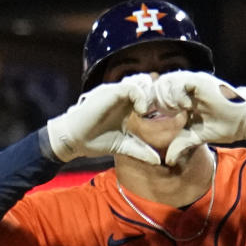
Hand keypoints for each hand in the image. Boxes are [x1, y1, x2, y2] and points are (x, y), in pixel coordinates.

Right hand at [46, 73, 160, 164]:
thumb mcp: (123, 146)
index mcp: (127, 107)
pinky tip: (140, 112)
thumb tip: (157, 161)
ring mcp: (116, 94)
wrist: (75, 140)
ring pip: (140, 84)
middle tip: (166, 109)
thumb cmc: (96, 140)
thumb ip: (140, 150)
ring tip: (148, 113)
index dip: (157, 102)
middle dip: (157, 96)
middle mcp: (122, 98)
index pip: (146, 96)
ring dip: (149, 97)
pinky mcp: (110, 93)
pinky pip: (130, 88)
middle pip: (146, 86)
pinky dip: (139, 98)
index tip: (169, 113)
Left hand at [152, 71, 245, 165]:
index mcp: (184, 98)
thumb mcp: (197, 137)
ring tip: (172, 109)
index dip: (150, 102)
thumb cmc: (225, 125)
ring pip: (168, 80)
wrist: (244, 120)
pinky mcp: (201, 82)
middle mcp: (187, 88)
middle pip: (159, 84)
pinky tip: (184, 105)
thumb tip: (168, 160)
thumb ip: (182, 143)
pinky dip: (179, 93)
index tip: (144, 113)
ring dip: (166, 95)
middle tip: (156, 111)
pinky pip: (182, 81)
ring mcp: (194, 84)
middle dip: (153, 97)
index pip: (160, 94)